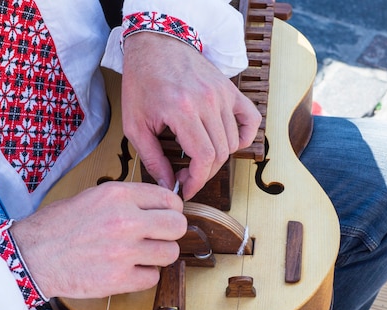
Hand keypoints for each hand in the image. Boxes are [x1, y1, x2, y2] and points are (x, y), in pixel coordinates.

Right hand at [10, 182, 186, 298]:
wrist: (31, 256)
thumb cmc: (58, 226)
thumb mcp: (93, 196)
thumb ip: (127, 200)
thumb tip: (158, 207)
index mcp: (118, 195)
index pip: (169, 199)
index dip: (171, 209)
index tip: (165, 216)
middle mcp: (125, 221)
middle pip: (178, 226)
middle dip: (171, 232)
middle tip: (158, 236)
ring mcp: (124, 252)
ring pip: (170, 253)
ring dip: (159, 255)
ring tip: (140, 254)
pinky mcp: (119, 279)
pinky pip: (153, 278)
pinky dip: (144, 276)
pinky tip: (128, 270)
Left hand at [121, 32, 260, 199]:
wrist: (156, 43)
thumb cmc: (142, 82)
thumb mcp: (135, 124)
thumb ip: (152, 159)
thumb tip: (169, 185)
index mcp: (182, 110)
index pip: (204, 158)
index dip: (198, 181)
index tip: (187, 189)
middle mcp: (207, 101)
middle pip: (220, 153)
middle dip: (204, 173)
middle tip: (187, 176)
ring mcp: (222, 94)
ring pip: (233, 141)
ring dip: (218, 158)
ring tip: (198, 159)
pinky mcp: (230, 89)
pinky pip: (251, 120)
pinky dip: (244, 136)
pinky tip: (227, 142)